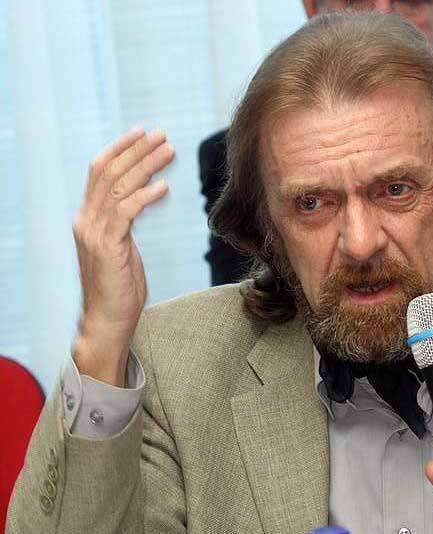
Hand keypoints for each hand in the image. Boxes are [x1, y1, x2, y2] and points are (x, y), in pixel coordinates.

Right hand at [72, 127, 174, 384]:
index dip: (120, 150)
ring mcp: (95, 233)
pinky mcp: (108, 247)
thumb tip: (140, 200)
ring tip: (168, 151)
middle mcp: (86, 221)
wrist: (108, 320)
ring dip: (145, 166)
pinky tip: (163, 187)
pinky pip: (126, 212)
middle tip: (161, 135)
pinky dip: (144, 196)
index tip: (141, 134)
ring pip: (118, 187)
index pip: (100, 172)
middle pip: (108, 173)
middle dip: (136, 150)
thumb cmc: (119, 288)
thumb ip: (124, 224)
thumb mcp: (122, 248)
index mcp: (88, 218)